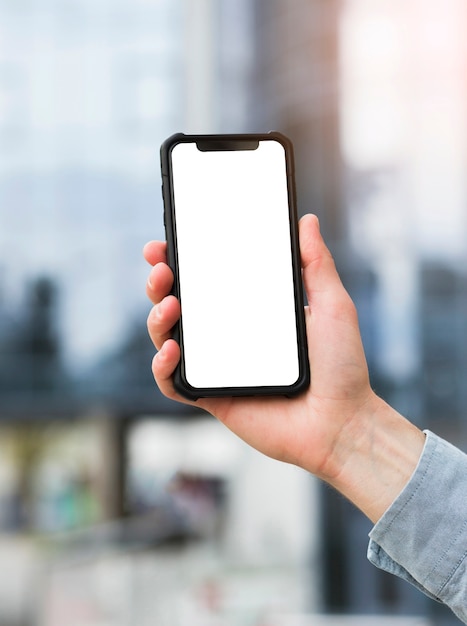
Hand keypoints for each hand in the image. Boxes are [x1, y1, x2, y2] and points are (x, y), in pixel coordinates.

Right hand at [144, 214, 424, 521]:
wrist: (343, 421)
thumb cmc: (342, 366)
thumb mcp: (331, 305)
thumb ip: (317, 264)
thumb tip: (307, 220)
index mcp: (251, 311)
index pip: (207, 280)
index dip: (181, 261)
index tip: (167, 242)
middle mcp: (228, 335)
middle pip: (178, 304)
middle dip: (159, 282)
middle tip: (162, 268)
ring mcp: (217, 366)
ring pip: (167, 337)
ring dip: (157, 318)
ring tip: (170, 305)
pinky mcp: (211, 396)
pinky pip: (172, 383)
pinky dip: (161, 366)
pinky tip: (172, 350)